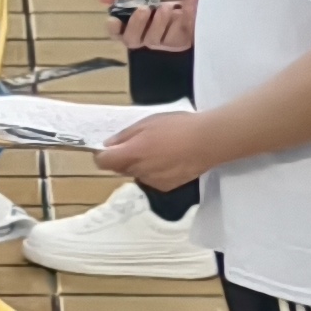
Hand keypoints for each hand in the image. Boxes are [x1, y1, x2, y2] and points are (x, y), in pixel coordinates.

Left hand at [100, 107, 217, 191]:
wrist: (208, 142)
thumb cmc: (177, 127)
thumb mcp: (146, 123)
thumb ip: (124, 136)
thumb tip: (108, 145)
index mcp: (132, 155)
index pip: (103, 162)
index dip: (102, 154)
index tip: (109, 147)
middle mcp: (139, 172)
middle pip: (119, 168)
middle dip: (123, 158)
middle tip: (138, 143)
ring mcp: (153, 182)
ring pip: (136, 174)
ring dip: (139, 164)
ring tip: (159, 150)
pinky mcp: (167, 187)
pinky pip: (151, 179)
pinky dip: (154, 171)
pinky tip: (169, 160)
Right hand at [101, 0, 196, 51]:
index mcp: (138, 16)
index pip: (119, 30)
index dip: (113, 29)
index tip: (113, 20)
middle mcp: (149, 30)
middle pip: (130, 40)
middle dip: (134, 25)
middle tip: (143, 9)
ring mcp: (164, 38)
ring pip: (148, 41)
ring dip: (155, 22)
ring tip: (166, 7)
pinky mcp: (179, 43)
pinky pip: (166, 41)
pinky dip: (170, 25)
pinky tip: (178, 14)